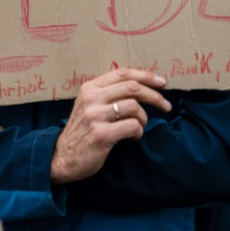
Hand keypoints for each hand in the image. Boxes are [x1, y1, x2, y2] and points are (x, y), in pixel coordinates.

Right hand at [50, 69, 171, 184]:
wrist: (63, 157)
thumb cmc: (82, 130)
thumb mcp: (88, 105)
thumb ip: (106, 94)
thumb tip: (139, 86)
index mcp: (89, 88)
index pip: (122, 73)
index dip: (145, 76)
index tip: (161, 82)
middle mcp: (91, 98)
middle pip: (132, 88)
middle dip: (154, 96)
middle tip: (166, 106)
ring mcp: (95, 116)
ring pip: (134, 107)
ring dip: (143, 119)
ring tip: (138, 127)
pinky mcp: (101, 135)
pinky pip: (132, 127)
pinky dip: (138, 132)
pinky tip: (131, 137)